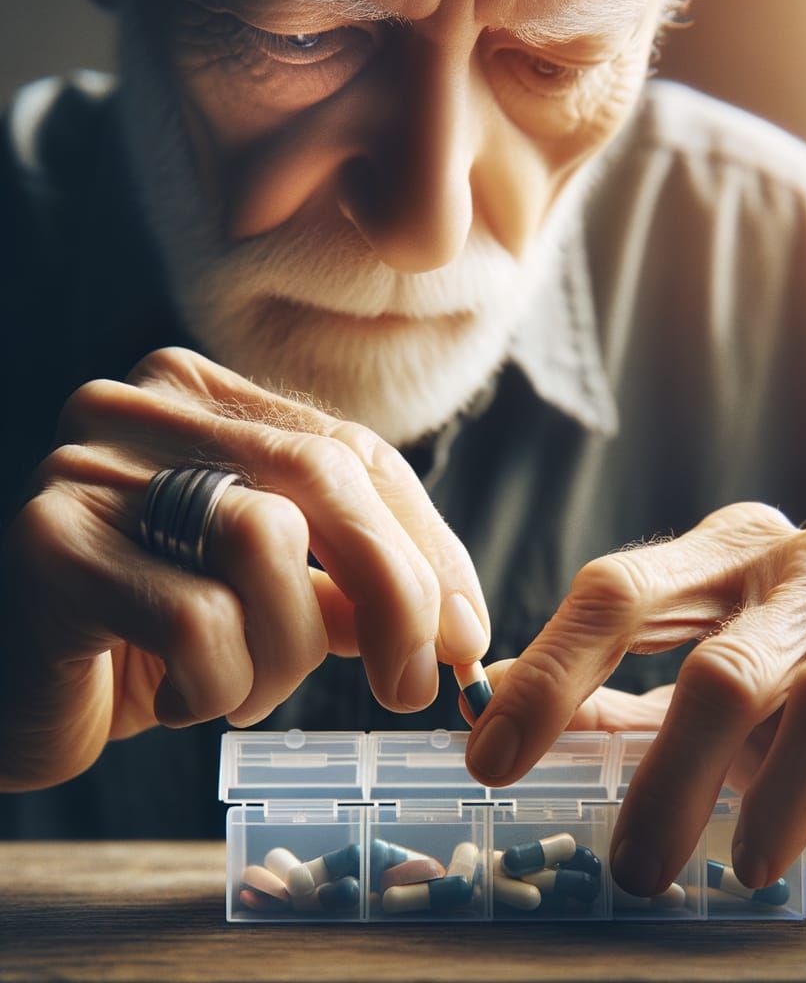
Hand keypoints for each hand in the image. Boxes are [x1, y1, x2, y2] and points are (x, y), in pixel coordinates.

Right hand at [0, 347, 488, 790]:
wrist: (19, 690)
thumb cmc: (156, 639)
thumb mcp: (277, 599)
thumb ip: (356, 588)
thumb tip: (460, 625)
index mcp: (208, 399)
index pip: (357, 452)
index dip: (430, 546)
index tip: (467, 634)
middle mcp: (146, 407)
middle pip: (326, 476)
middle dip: (397, 594)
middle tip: (413, 688)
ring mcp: (91, 465)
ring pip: (268, 547)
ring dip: (283, 654)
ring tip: (240, 688)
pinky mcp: (51, 543)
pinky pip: (197, 621)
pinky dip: (216, 686)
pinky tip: (175, 699)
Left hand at [465, 502, 805, 893]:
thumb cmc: (805, 706)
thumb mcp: (702, 693)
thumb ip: (610, 700)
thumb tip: (491, 718)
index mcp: (730, 550)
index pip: (619, 590)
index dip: (549, 675)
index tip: (489, 761)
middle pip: (720, 665)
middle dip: (667, 781)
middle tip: (634, 870)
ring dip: (774, 802)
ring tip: (743, 866)